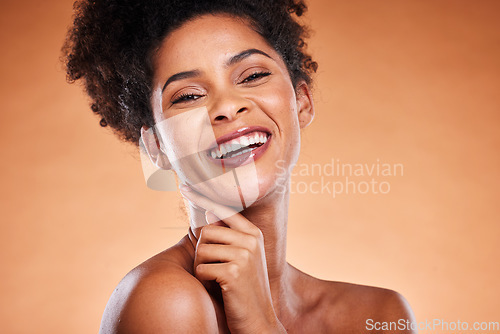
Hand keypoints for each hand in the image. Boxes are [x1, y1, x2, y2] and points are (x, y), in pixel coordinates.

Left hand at [180, 185, 285, 333]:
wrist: (258, 320)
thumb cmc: (246, 288)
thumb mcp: (244, 257)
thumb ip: (229, 234)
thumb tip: (208, 209)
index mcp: (253, 234)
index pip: (225, 209)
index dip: (203, 197)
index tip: (185, 187)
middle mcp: (251, 240)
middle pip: (207, 231)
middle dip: (201, 251)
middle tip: (210, 267)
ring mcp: (244, 255)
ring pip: (202, 250)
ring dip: (201, 267)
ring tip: (215, 279)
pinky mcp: (233, 272)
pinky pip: (201, 268)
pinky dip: (203, 280)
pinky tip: (217, 287)